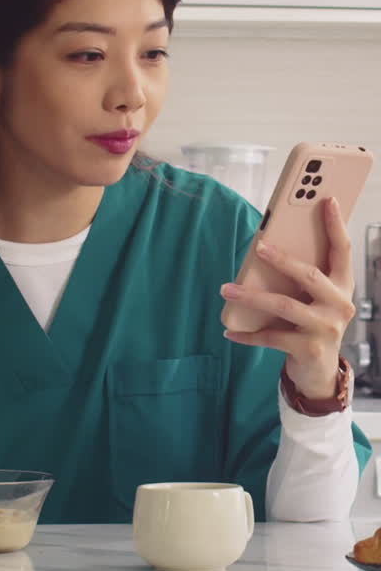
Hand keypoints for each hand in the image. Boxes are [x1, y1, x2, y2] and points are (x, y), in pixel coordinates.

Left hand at [220, 197, 354, 399]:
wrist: (319, 371)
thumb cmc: (312, 324)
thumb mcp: (315, 299)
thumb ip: (303, 277)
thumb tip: (267, 246)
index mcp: (343, 286)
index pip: (342, 249)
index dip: (336, 224)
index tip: (327, 199)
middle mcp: (340, 305)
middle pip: (309, 274)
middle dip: (282, 259)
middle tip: (259, 247)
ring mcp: (326, 328)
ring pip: (283, 305)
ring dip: (251, 296)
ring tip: (226, 289)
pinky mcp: (308, 349)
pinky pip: (270, 336)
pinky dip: (247, 334)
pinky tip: (229, 331)